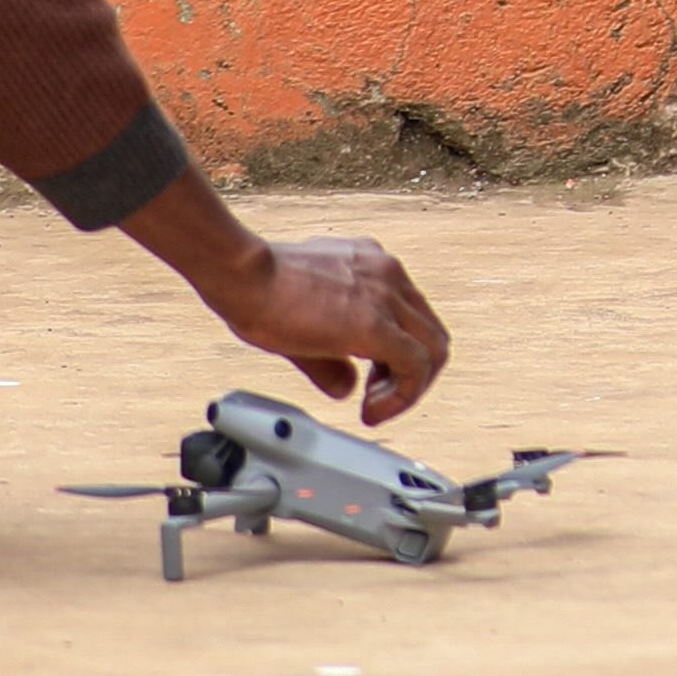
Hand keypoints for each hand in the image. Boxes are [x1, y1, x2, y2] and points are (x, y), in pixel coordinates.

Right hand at [131, 180, 451, 419]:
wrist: (243, 275)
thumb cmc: (259, 288)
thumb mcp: (306, 324)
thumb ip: (333, 359)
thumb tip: (347, 387)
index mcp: (374, 266)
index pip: (413, 317)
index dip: (400, 356)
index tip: (373, 380)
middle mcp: (388, 274)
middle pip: (431, 333)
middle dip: (412, 375)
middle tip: (377, 398)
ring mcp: (387, 292)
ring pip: (433, 349)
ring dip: (410, 387)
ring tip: (374, 407)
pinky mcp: (376, 320)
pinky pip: (416, 364)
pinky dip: (404, 394)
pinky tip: (371, 409)